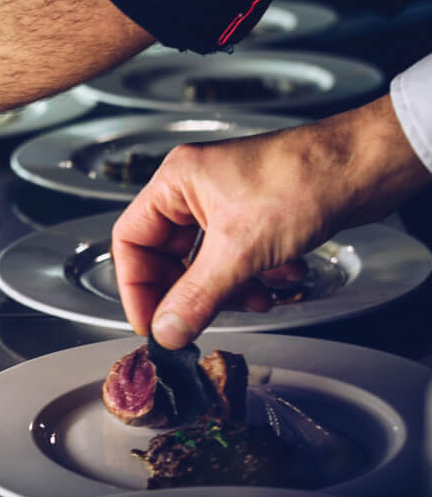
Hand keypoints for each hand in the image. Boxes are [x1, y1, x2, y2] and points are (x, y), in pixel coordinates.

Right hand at [111, 95, 429, 347]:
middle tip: (196, 323)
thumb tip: (166, 330)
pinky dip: (251, 277)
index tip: (151, 323)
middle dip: (188, 291)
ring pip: (204, 261)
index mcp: (175, 181)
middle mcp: (195, 188)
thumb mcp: (240, 250)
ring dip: (226, 288)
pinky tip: (278, 280)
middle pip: (167, 254)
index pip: (130, 239)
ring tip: (252, 299)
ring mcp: (225, 201)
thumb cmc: (304, 179)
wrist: (364, 166)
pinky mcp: (255, 215)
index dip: (135, 286)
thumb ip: (197, 296)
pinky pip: (235, 258)